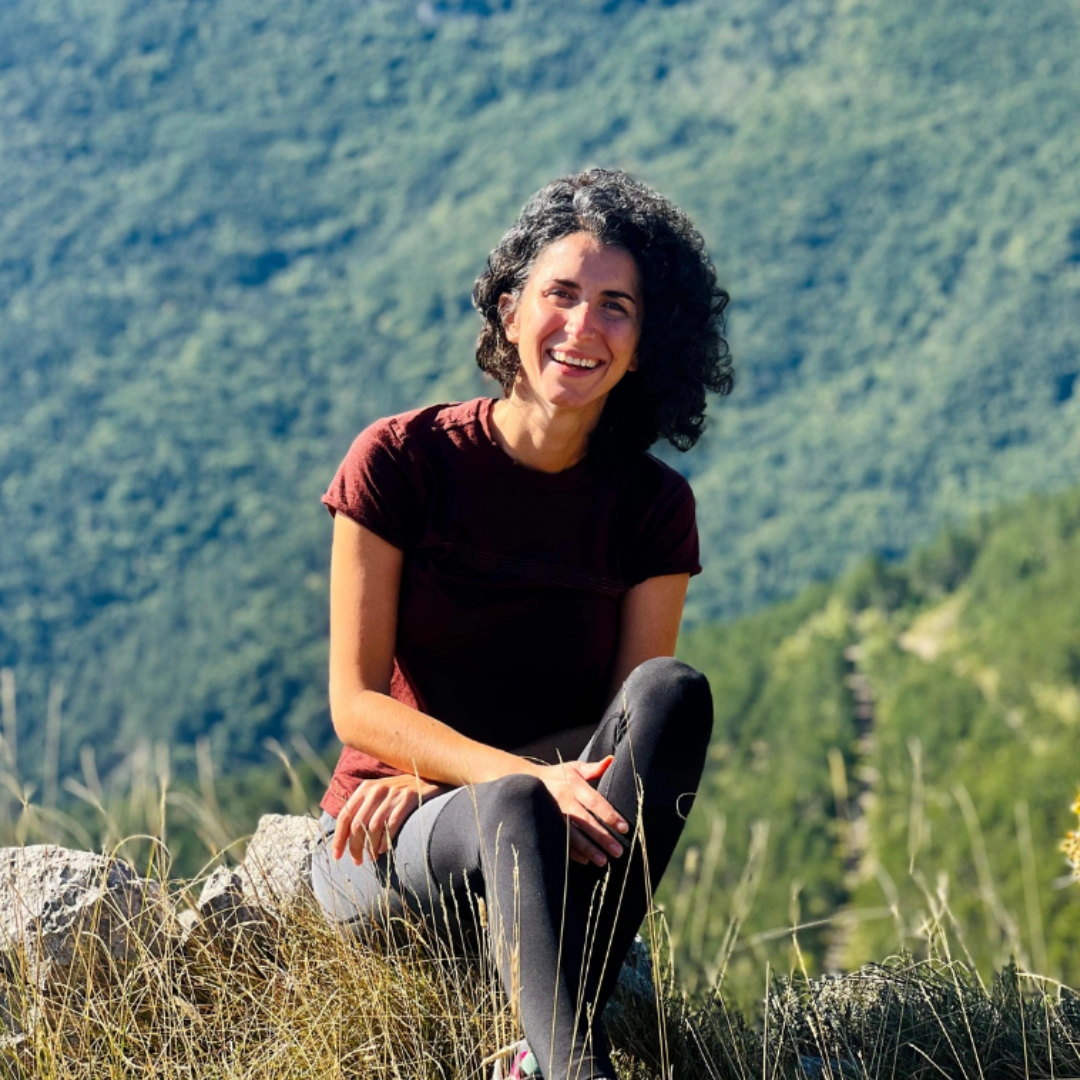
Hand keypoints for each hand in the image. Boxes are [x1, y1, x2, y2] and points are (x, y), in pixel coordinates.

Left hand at [332, 774, 449, 864]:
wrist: (433, 777)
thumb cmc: (403, 793)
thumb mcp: (381, 794)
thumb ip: (365, 809)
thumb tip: (347, 838)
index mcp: (366, 788)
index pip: (345, 816)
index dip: (339, 838)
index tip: (337, 856)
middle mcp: (377, 789)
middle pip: (357, 825)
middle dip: (355, 847)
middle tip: (358, 862)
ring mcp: (394, 792)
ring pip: (373, 827)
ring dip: (370, 847)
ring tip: (372, 857)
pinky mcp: (410, 797)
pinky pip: (392, 824)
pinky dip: (386, 840)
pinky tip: (384, 849)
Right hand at [532, 756, 629, 866]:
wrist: (526, 782)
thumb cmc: (558, 775)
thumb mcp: (574, 768)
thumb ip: (594, 768)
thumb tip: (613, 759)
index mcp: (573, 786)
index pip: (594, 802)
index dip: (609, 815)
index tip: (623, 828)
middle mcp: (564, 802)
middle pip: (585, 822)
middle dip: (602, 837)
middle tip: (618, 851)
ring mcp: (554, 816)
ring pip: (572, 836)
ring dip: (588, 849)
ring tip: (603, 861)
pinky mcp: (547, 826)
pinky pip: (560, 842)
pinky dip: (572, 852)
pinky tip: (585, 860)